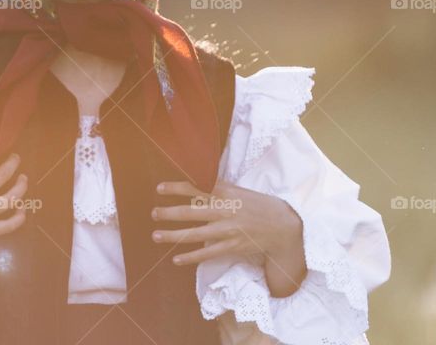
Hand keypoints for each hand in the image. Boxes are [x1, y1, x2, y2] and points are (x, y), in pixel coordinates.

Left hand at [150, 181, 303, 270]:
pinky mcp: (232, 247)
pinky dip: (191, 257)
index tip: (159, 188)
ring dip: (173, 235)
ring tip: (156, 235)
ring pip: (195, 234)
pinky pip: (207, 254)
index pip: (195, 187)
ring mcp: (227, 231)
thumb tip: (196, 176)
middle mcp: (224, 211)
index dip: (175, 188)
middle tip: (153, 214)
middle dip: (168, 213)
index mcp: (224, 194)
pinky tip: (176, 259)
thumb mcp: (238, 189)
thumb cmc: (257, 204)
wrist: (283, 226)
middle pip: (190, 212)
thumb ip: (217, 186)